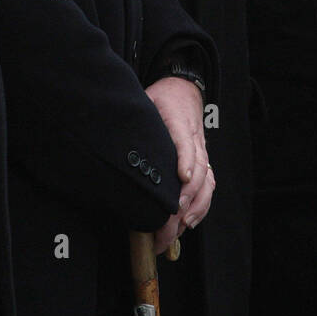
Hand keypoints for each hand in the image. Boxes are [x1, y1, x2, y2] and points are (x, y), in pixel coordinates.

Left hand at [144, 76, 213, 249]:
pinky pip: (208, 185)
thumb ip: (134, 117)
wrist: (183, 88)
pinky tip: (189, 222)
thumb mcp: (145, 100)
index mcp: (178, 121)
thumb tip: (107, 134)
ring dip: (195, 206)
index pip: (185, 141)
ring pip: (206, 181)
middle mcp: (194, 139)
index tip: (181, 177)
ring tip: (178, 226)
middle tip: (170, 219)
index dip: (185, 159)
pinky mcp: (203, 161)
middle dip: (186, 197)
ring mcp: (201, 151)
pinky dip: (202, 205)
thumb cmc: (161, 98)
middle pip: (198, 169)